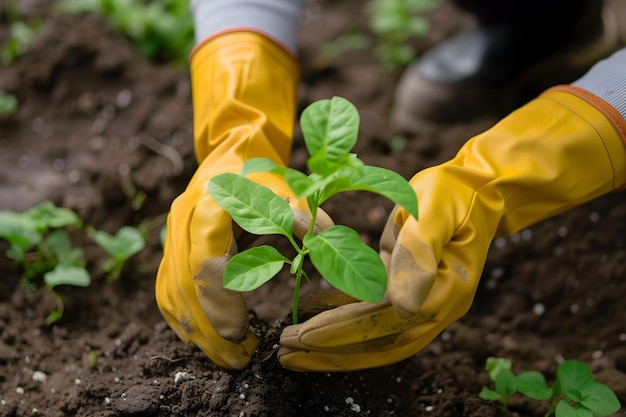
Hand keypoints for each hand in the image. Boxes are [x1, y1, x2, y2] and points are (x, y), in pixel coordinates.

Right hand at [155, 31, 311, 369]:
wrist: (231, 154)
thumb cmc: (261, 173)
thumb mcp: (285, 186)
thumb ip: (303, 213)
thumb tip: (326, 241)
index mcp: (208, 209)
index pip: (206, 266)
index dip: (222, 304)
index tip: (244, 334)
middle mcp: (182, 224)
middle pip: (184, 288)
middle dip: (208, 331)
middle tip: (236, 360)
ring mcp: (172, 236)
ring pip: (170, 293)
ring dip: (194, 331)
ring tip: (223, 357)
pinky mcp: (172, 247)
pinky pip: (167, 289)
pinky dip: (183, 318)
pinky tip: (202, 338)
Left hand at [279, 87, 625, 370]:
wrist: (477, 188)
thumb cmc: (454, 193)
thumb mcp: (435, 211)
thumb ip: (420, 253)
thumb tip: (403, 304)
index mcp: (444, 292)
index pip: (385, 322)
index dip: (342, 331)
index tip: (303, 335)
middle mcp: (435, 307)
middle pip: (378, 341)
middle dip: (330, 350)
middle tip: (285, 354)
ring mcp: (424, 302)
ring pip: (374, 335)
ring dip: (333, 344)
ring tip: (292, 348)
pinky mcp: (410, 291)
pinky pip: (374, 313)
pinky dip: (342, 316)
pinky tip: (313, 311)